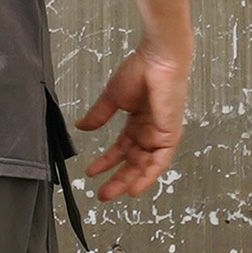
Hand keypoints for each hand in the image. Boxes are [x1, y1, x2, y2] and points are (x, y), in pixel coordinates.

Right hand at [74, 38, 192, 201]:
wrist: (157, 59)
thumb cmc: (140, 70)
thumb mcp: (112, 97)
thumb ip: (98, 115)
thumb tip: (81, 127)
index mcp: (138, 121)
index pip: (121, 148)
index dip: (107, 161)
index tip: (91, 171)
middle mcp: (150, 131)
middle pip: (133, 162)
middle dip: (117, 178)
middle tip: (102, 193)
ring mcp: (160, 134)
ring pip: (145, 166)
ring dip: (129, 181)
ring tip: (113, 193)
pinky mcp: (170, 135)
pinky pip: (159, 162)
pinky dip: (148, 176)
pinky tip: (135, 187)